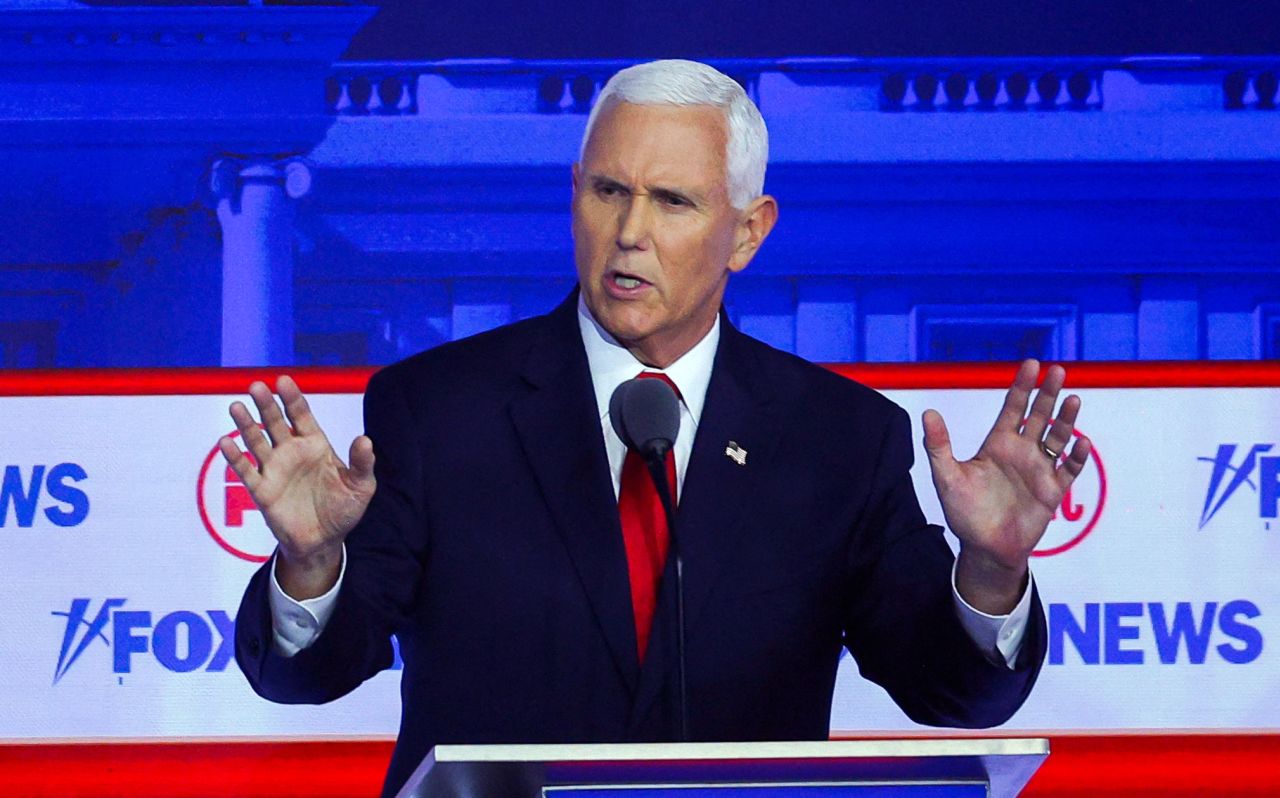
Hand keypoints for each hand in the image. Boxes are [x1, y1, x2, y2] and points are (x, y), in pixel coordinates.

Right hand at [219, 375, 375, 598]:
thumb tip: (365, 439)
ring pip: (256, 441)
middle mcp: (292, 452)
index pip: (301, 415)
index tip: (283, 380)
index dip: (293, 398)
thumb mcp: (361, 486)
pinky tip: (226, 441)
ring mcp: (275, 469)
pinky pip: (246, 471)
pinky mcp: (262, 490)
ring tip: (236, 407)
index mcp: (316, 445)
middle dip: (266, 404)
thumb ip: (362, 463)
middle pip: (275, 422)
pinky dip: (235, 457)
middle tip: (256, 385)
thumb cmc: (343, 510)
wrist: (325, 541)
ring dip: (246, 424)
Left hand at [922, 359, 1090, 613]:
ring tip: (1073, 399)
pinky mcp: (1052, 491)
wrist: (984, 547)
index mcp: (998, 444)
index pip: (1012, 408)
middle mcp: (1021, 452)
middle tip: (1059, 370)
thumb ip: (939, 446)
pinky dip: (1076, 456)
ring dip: (1067, 420)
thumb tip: (928, 412)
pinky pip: (1068, 469)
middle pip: (1039, 416)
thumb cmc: (964, 512)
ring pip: (1057, 438)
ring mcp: (1039, 469)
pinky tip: (1080, 442)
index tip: (1031, 364)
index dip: (1022, 386)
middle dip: (1048, 394)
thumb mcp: (947, 477)